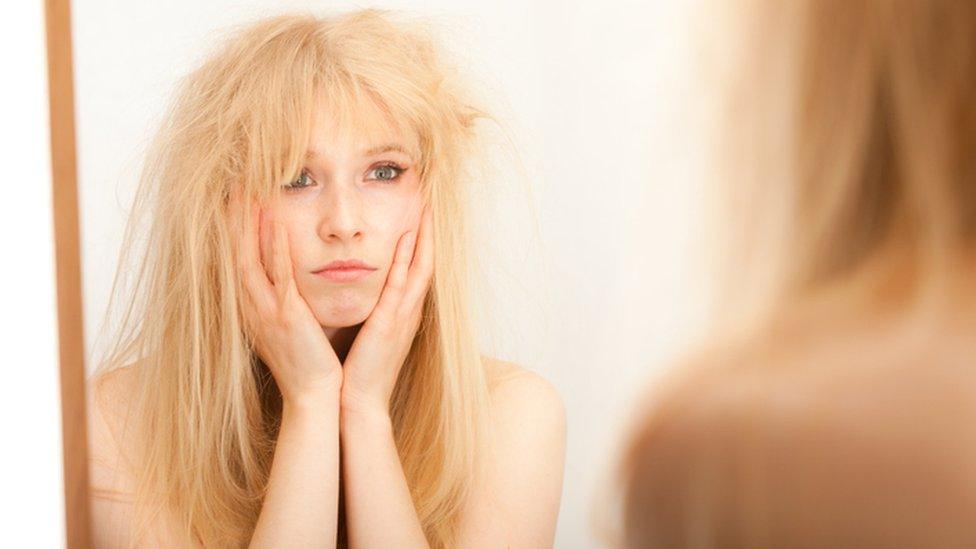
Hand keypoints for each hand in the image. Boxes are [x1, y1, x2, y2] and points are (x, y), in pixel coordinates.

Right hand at [229, 189, 342, 404]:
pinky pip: (279, 275)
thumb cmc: (305, 362)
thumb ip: (280, 301)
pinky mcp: (287, 315)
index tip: (232, 200)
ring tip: (248, 192)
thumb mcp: (286, 326)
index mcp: (251, 309)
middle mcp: (251, 307)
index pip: (236, 260)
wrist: (313, 395)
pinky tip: (277, 222)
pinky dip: (276, 246)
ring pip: (251, 258)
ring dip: (249, 224)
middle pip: (235, 252)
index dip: (231, 229)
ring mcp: (266, 311)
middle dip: (234, 218)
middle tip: (233, 185)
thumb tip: (282, 282)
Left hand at [340, 206, 434, 417]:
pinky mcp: (389, 324)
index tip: (422, 210)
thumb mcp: (371, 334)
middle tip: (432, 198)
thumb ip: (374, 311)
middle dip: (430, 230)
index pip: (419, 267)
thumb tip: (368, 292)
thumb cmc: (360, 371)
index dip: (423, 238)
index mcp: (404, 312)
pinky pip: (401, 285)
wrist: (359, 404)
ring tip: (428, 207)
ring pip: (420, 267)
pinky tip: (407, 238)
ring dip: (425, 236)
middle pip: (427, 261)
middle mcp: (410, 310)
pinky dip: (406, 260)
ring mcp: (403, 317)